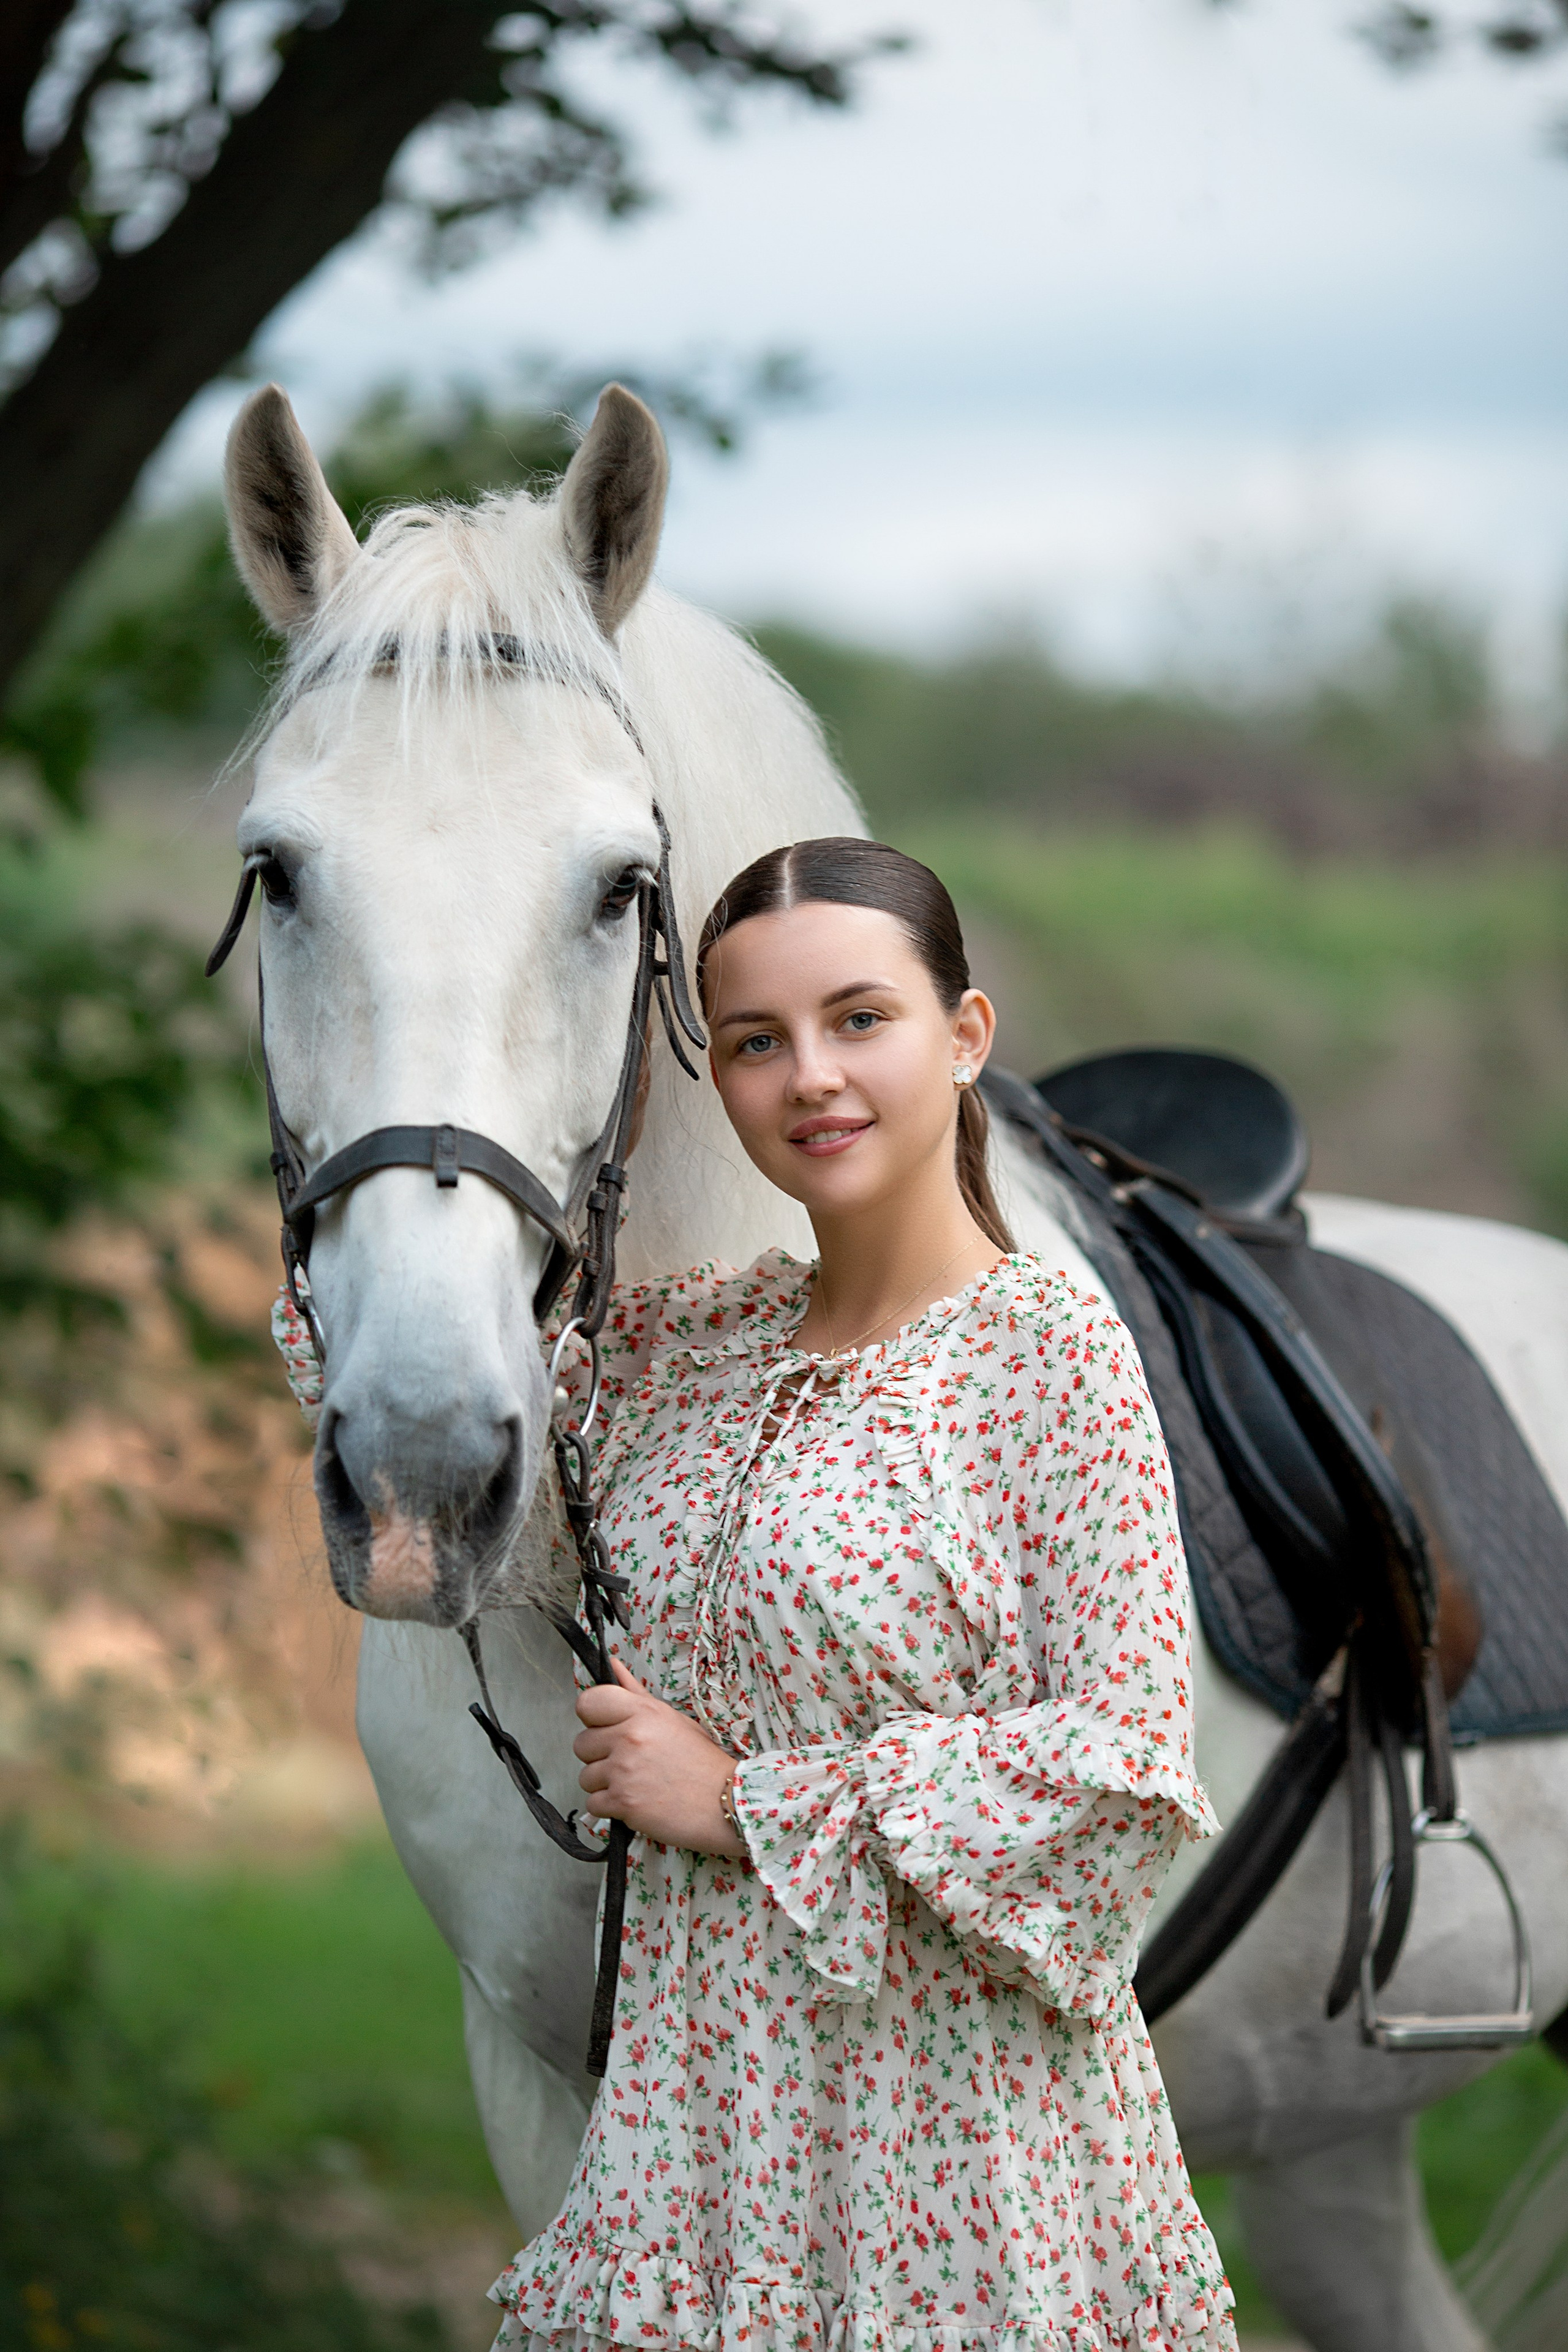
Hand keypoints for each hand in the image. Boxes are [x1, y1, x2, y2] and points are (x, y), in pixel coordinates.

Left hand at [574, 1655, 746, 1856]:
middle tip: (628, 1762)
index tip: (605, 1727)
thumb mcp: (672, 1719)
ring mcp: (624, 1771)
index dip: (593, 1718)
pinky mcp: (623, 1803)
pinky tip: (635, 1802)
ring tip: (636, 1783)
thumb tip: (612, 1666)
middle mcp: (629, 1738)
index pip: (588, 1703)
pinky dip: (610, 1808)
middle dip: (599, 1755)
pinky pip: (593, 1804)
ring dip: (604, 1784)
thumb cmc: (701, 1762)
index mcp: (642, 1712)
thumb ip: (635, 1693)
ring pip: (585, 1777)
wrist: (725, 1802)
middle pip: (581, 1744)